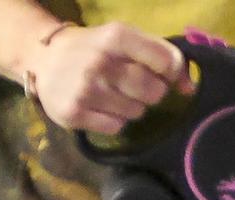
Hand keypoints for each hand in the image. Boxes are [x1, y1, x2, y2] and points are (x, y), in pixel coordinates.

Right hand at [26, 22, 194, 135]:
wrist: (44, 59)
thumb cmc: (92, 48)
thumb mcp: (122, 38)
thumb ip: (158, 54)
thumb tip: (189, 86)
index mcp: (116, 37)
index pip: (165, 61)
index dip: (171, 73)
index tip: (163, 75)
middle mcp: (101, 62)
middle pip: (153, 92)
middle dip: (152, 93)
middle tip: (135, 87)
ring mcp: (86, 90)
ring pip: (136, 112)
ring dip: (132, 108)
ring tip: (113, 95)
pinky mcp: (74, 113)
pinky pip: (115, 128)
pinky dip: (113, 121)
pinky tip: (100, 108)